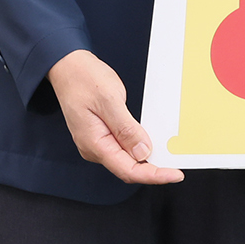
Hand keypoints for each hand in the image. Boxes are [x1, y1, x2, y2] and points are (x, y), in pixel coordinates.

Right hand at [48, 49, 181, 184]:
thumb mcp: (109, 100)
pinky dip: (138, 148)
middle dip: (153, 171)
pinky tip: (151, 143)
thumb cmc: (84, 80)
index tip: (174, 175)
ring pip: (126, 160)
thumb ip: (126, 129)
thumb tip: (142, 153)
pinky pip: (122, 147)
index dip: (153, 175)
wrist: (68, 68)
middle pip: (127, 168)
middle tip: (176, 168)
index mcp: (94, 143)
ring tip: (169, 157)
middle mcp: (94, 148)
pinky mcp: (102, 134)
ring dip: (147, 160)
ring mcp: (97, 142)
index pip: (127, 170)